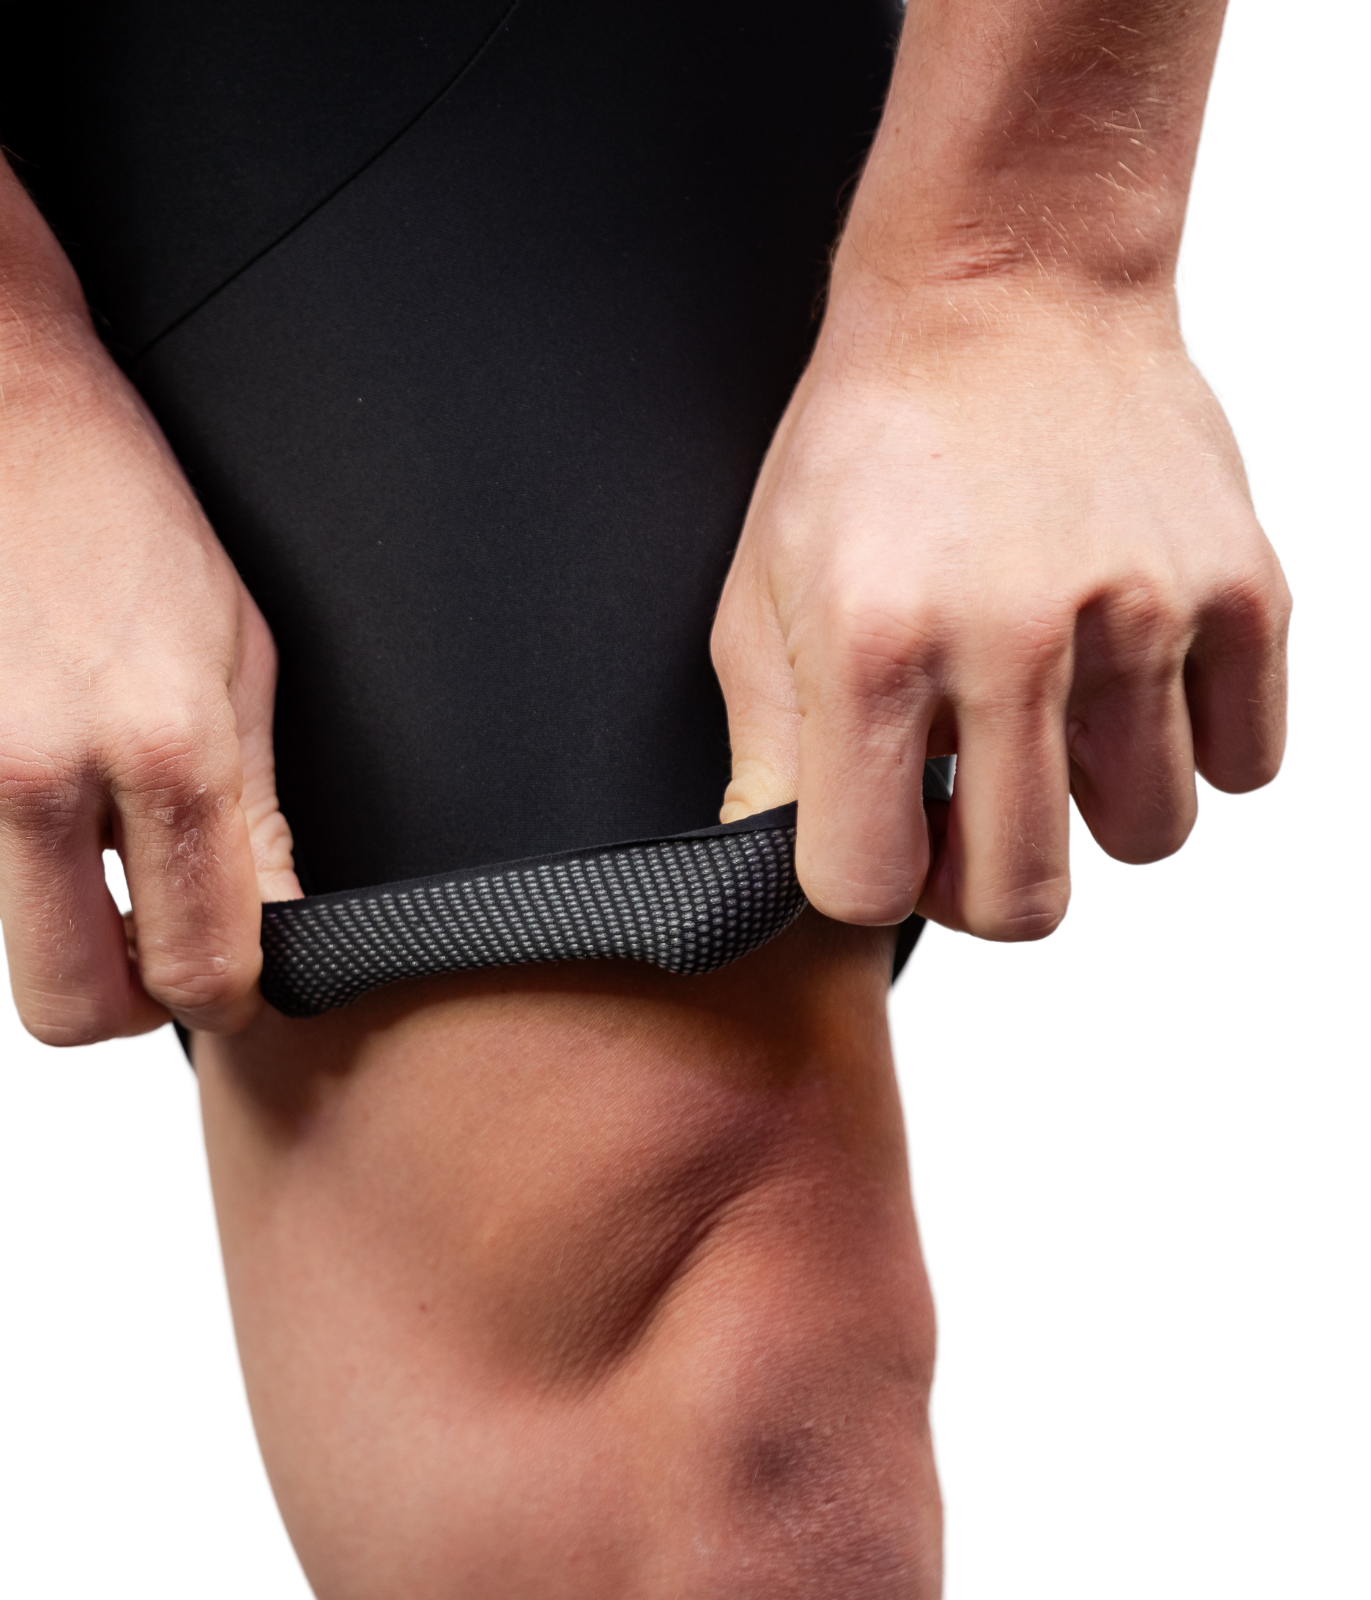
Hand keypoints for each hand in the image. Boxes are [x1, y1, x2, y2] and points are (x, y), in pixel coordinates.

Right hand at [0, 313, 300, 1041]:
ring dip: (19, 870)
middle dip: (114, 999)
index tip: (210, 975)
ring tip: (30, 745)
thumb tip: (274, 924)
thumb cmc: (95, 492)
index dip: (217, 991)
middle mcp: (35, 766)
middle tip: (128, 936)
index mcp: (162, 739)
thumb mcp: (229, 638)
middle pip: (74, 1008)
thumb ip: (250, 805)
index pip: (204, 965)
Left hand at [711, 287, 1289, 938]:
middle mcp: (1013, 639)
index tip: (879, 830)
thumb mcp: (764, 592)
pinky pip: (1246, 762)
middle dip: (979, 884)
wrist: (1000, 286)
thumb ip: (768, 752)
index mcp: (874, 649)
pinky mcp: (1241, 587)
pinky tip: (1128, 683)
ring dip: (1091, 810)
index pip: (870, 885)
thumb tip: (768, 870)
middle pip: (1022, 902)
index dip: (870, 878)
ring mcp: (1141, 614)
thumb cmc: (869, 441)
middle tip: (964, 811)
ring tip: (1050, 722)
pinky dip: (1191, 746)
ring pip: (1146, 837)